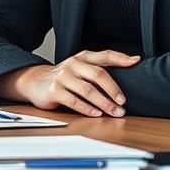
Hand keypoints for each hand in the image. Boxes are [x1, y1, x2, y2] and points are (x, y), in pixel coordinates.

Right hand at [0, 50, 139, 117]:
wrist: (35, 81)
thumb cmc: (64, 77)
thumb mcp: (80, 68)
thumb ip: (101, 67)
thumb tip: (131, 63)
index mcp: (82, 58)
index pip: (104, 56)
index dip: (120, 58)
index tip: (135, 62)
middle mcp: (73, 64)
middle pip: (98, 74)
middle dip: (113, 90)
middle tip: (123, 102)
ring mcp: (63, 77)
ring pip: (87, 90)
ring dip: (104, 103)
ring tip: (114, 112)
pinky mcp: (54, 90)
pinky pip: (73, 100)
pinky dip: (87, 108)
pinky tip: (96, 114)